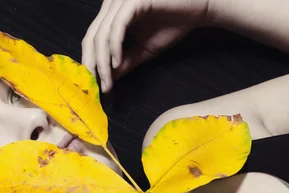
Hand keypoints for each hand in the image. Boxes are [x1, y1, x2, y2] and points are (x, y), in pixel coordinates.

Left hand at [81, 0, 216, 92]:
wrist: (198, 9)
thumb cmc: (172, 24)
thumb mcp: (144, 49)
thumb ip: (125, 61)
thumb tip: (108, 79)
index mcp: (111, 14)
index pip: (91, 40)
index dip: (90, 63)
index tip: (95, 86)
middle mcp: (111, 4)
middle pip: (90, 38)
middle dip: (92, 65)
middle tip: (96, 88)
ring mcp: (120, 1)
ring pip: (102, 35)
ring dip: (103, 62)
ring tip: (107, 82)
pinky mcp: (133, 1)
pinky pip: (117, 27)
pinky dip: (115, 47)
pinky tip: (116, 63)